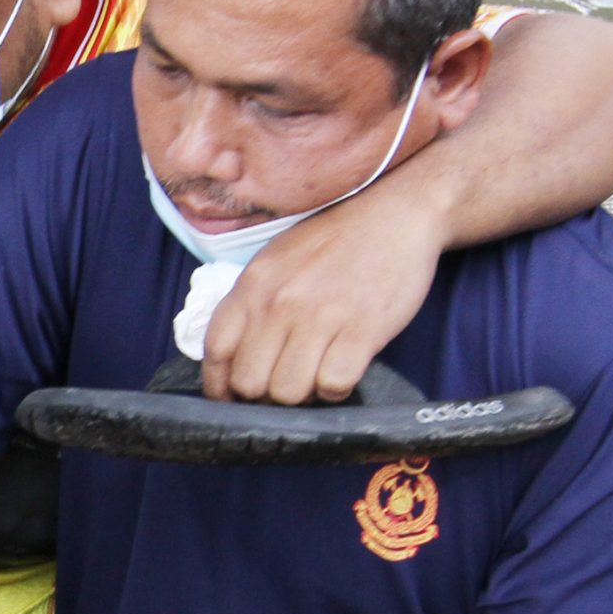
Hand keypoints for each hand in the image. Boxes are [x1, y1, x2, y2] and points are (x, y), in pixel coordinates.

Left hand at [201, 190, 442, 403]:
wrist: (396, 214)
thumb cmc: (334, 243)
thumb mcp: (275, 261)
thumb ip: (251, 304)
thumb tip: (234, 360)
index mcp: (253, 286)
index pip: (216, 352)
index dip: (220, 386)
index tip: (233, 398)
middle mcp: (279, 303)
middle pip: (249, 383)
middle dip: (263, 397)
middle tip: (285, 386)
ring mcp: (320, 317)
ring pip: (288, 393)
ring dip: (302, 397)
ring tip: (316, 376)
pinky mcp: (361, 330)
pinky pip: (333, 385)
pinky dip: (337, 390)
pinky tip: (342, 372)